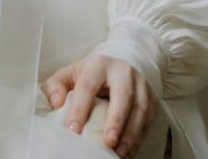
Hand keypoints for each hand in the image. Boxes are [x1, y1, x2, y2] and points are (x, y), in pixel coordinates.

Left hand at [40, 52, 159, 157]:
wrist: (127, 57)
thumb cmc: (95, 71)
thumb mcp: (73, 71)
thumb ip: (56, 85)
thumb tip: (55, 102)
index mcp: (99, 64)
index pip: (88, 85)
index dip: (80, 108)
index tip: (73, 130)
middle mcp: (123, 71)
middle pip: (122, 94)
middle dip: (116, 119)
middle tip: (108, 141)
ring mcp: (141, 84)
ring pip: (140, 109)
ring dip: (131, 133)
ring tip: (120, 152)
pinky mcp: (152, 98)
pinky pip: (148, 119)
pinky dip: (139, 137)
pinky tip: (129, 151)